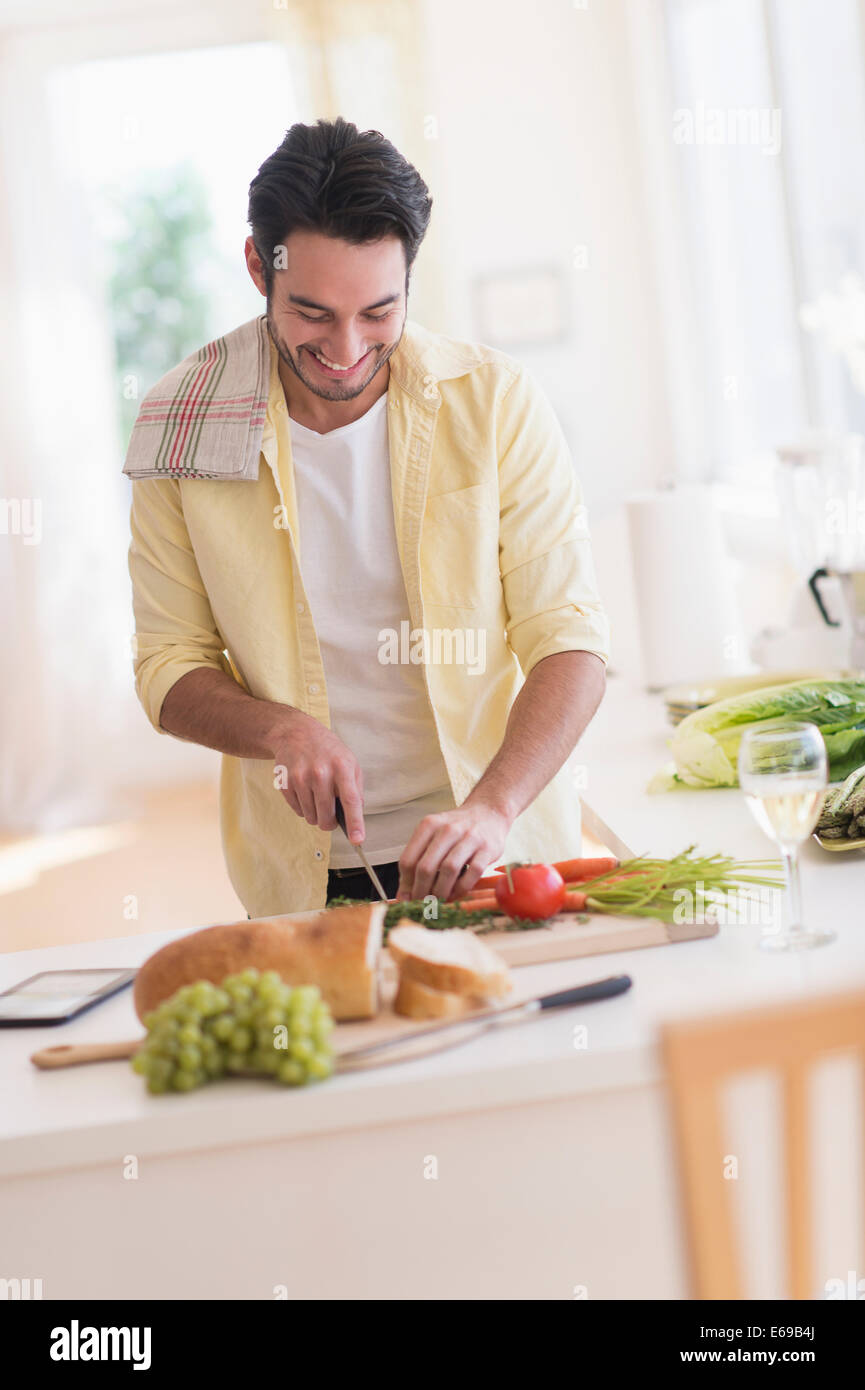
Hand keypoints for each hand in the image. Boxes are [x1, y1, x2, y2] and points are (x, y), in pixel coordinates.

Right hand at [270, 711, 363, 840]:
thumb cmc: (328, 750)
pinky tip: (306, 792)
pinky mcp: (286, 783)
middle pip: (326, 816)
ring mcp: (300, 778)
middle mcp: (320, 773)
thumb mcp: (350, 762)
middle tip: (331, 816)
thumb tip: (356, 817)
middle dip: (330, 822)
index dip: (355, 823)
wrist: (296, 733)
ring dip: (316, 815)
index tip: (357, 840)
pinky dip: (304, 808)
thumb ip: (355, 789)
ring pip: (311, 817)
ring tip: (317, 798)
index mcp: (342, 767)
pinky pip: (298, 811)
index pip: (350, 800)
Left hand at [397, 801, 511, 902]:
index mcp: (429, 825)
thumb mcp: (433, 835)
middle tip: (422, 904)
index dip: (405, 884)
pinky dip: (461, 889)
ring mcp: (470, 838)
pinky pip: (472, 874)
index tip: (407, 898)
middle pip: (426, 867)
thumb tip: (404, 895)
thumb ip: (417, 860)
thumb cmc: (456, 829)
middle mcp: (448, 829)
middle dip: (421, 891)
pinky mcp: (488, 849)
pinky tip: (455, 894)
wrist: (488, 812)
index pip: (408, 860)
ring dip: (440, 891)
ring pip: (449, 870)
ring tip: (437, 901)